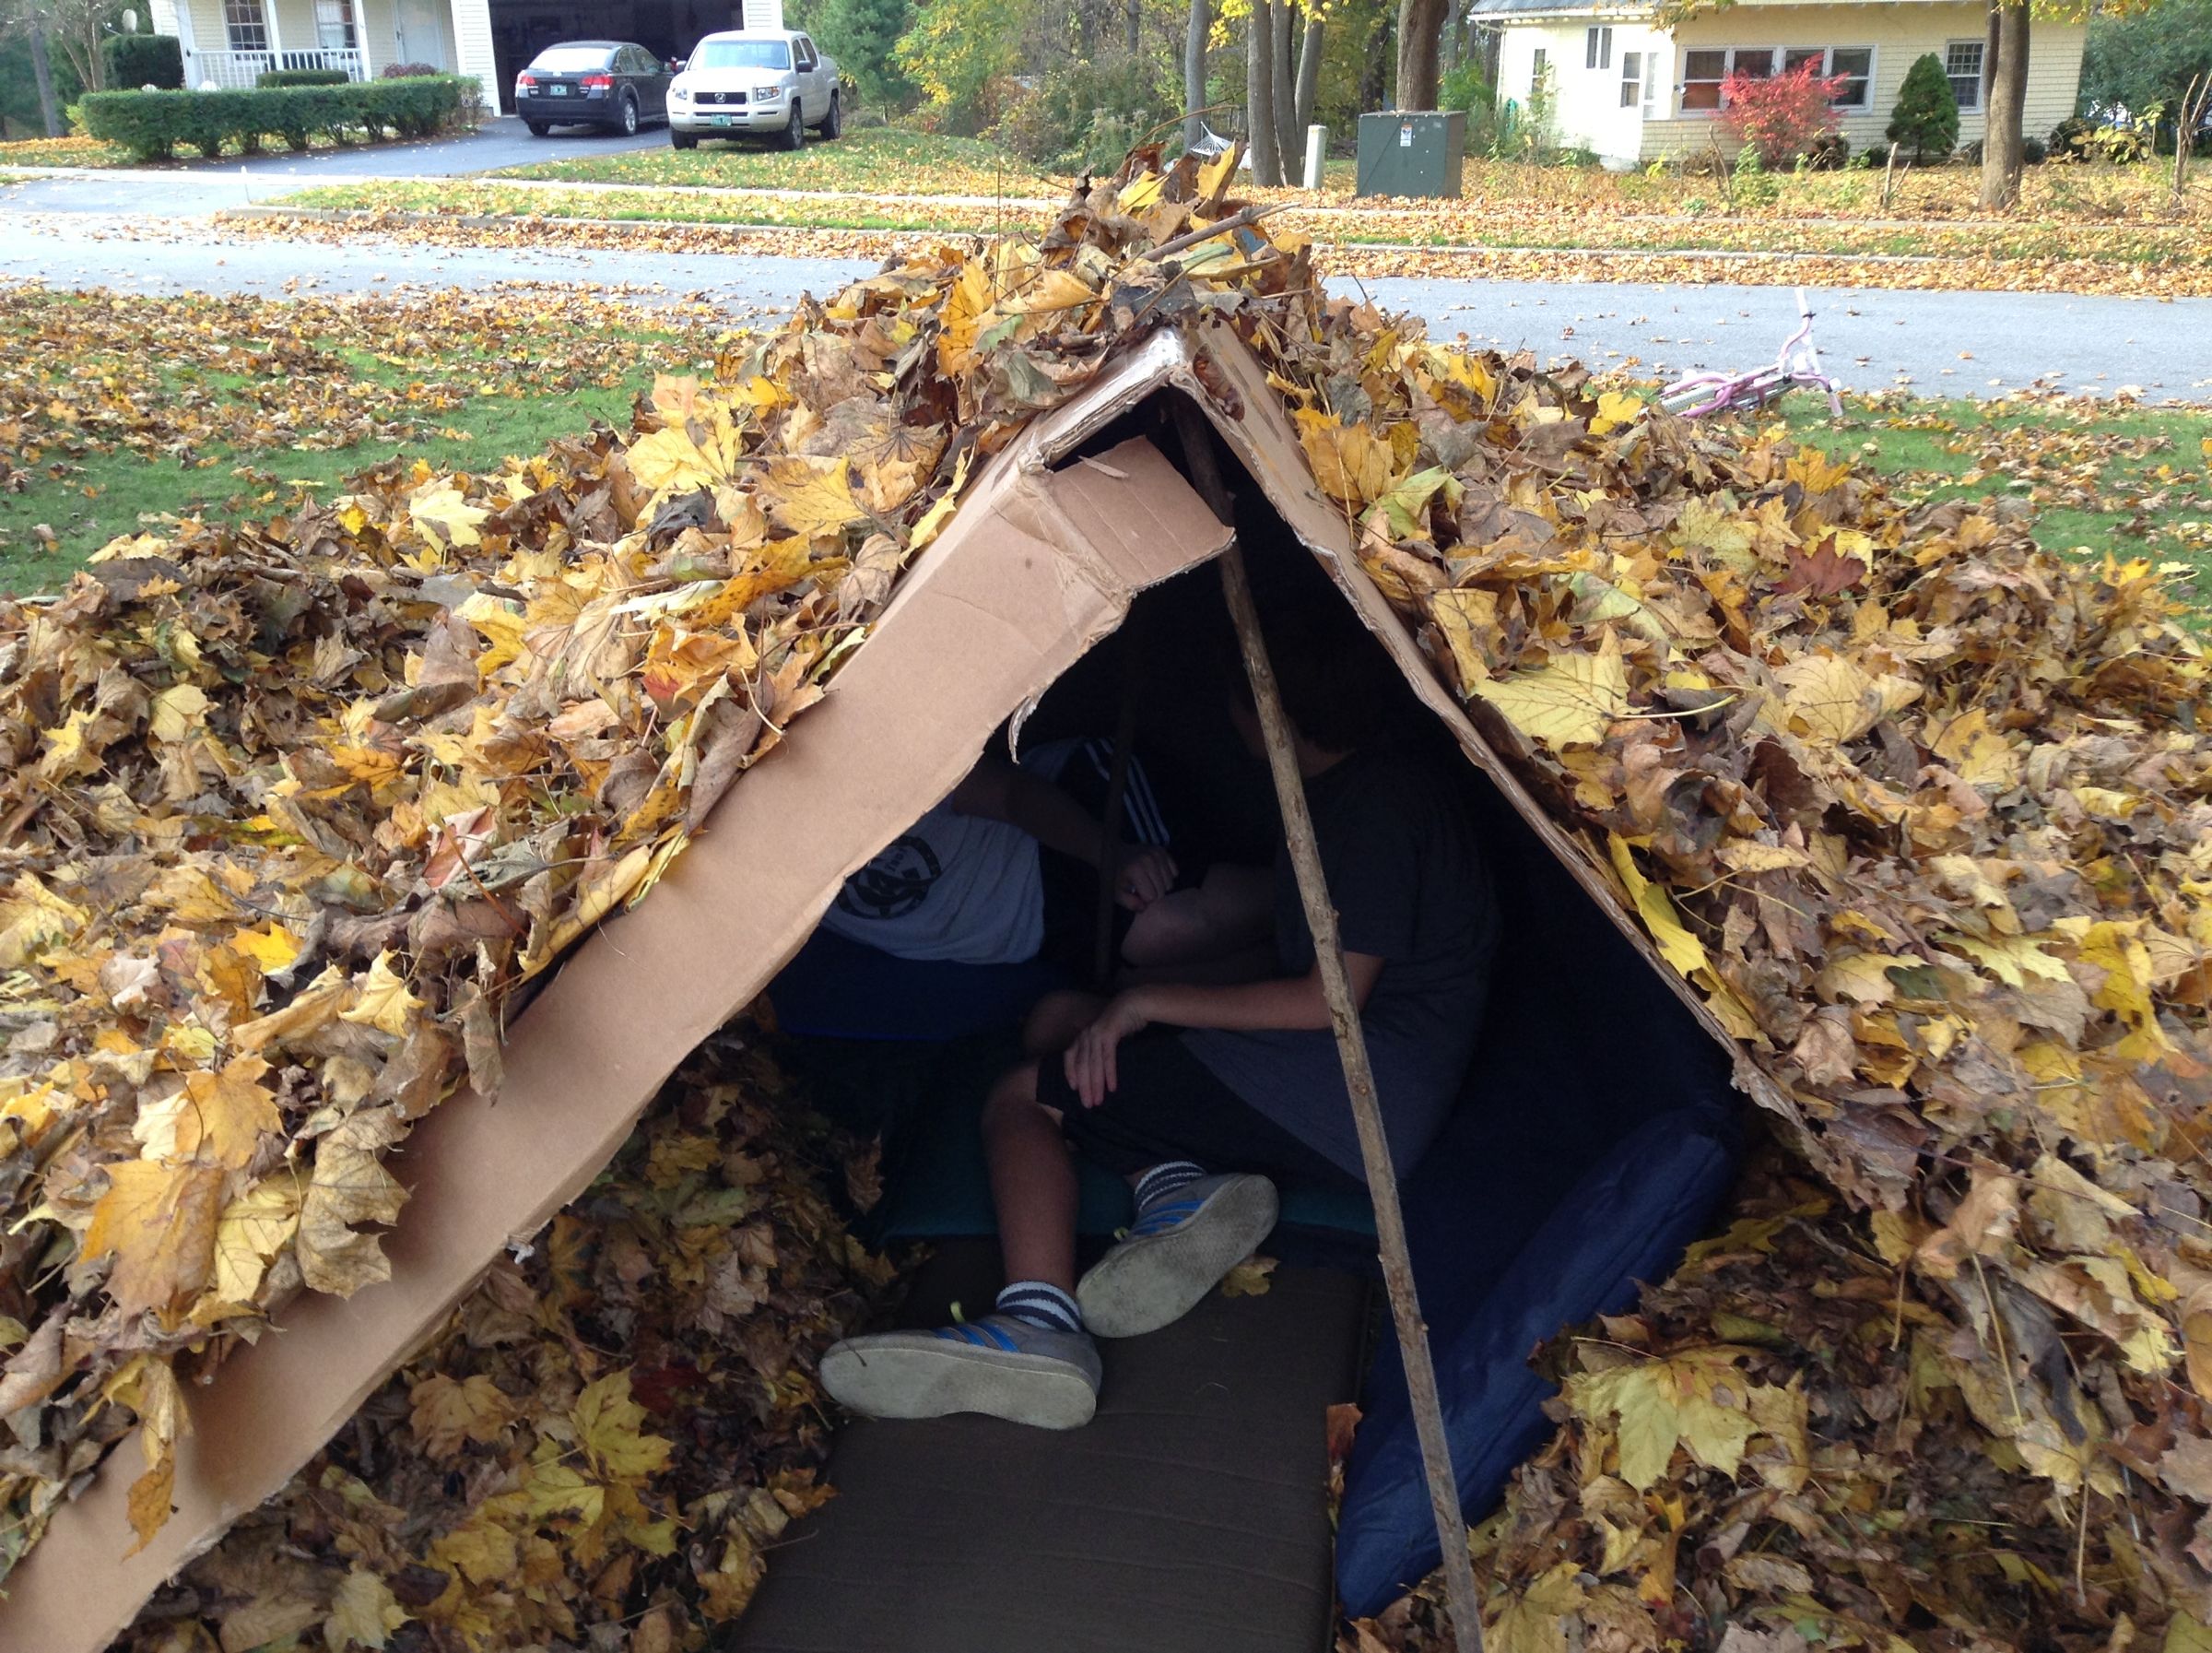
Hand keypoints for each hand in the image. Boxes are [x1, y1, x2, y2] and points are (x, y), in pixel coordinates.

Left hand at [1063, 991, 1150, 1108]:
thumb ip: (1099, 1051)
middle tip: (1087, 1105)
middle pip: (1081, 1065)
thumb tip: (1098, 1073)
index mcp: (1082, 1036)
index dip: (1069, 1073)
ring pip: (1093, 1064)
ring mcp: (1096, 1033)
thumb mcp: (1105, 1038)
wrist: (1134, 1004)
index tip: (1073, 1089)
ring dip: (1095, 1084)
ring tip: (1098, 1100)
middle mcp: (1086, 1035)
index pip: (1069, 1057)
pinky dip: (1109, 1073)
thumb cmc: (1120, 1024)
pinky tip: (1112, 1087)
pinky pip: (1107, 1058)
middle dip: (1084, 1087)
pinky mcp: (1109, 1033)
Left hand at [1110, 844, 1176, 911]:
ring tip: (1146, 880)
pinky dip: (1166, 876)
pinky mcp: (1163, 851)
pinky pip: (1174, 873)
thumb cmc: (1115, 876)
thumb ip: (1130, 903)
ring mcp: (1157, 854)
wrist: (1114, 853)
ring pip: (1170, 883)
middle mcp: (1149, 859)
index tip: (1135, 893)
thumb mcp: (1117, 893)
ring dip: (1160, 886)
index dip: (1143, 899)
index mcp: (1136, 869)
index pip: (1152, 897)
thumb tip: (1144, 907)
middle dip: (1152, 894)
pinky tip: (1154, 874)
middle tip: (1140, 887)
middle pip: (1162, 891)